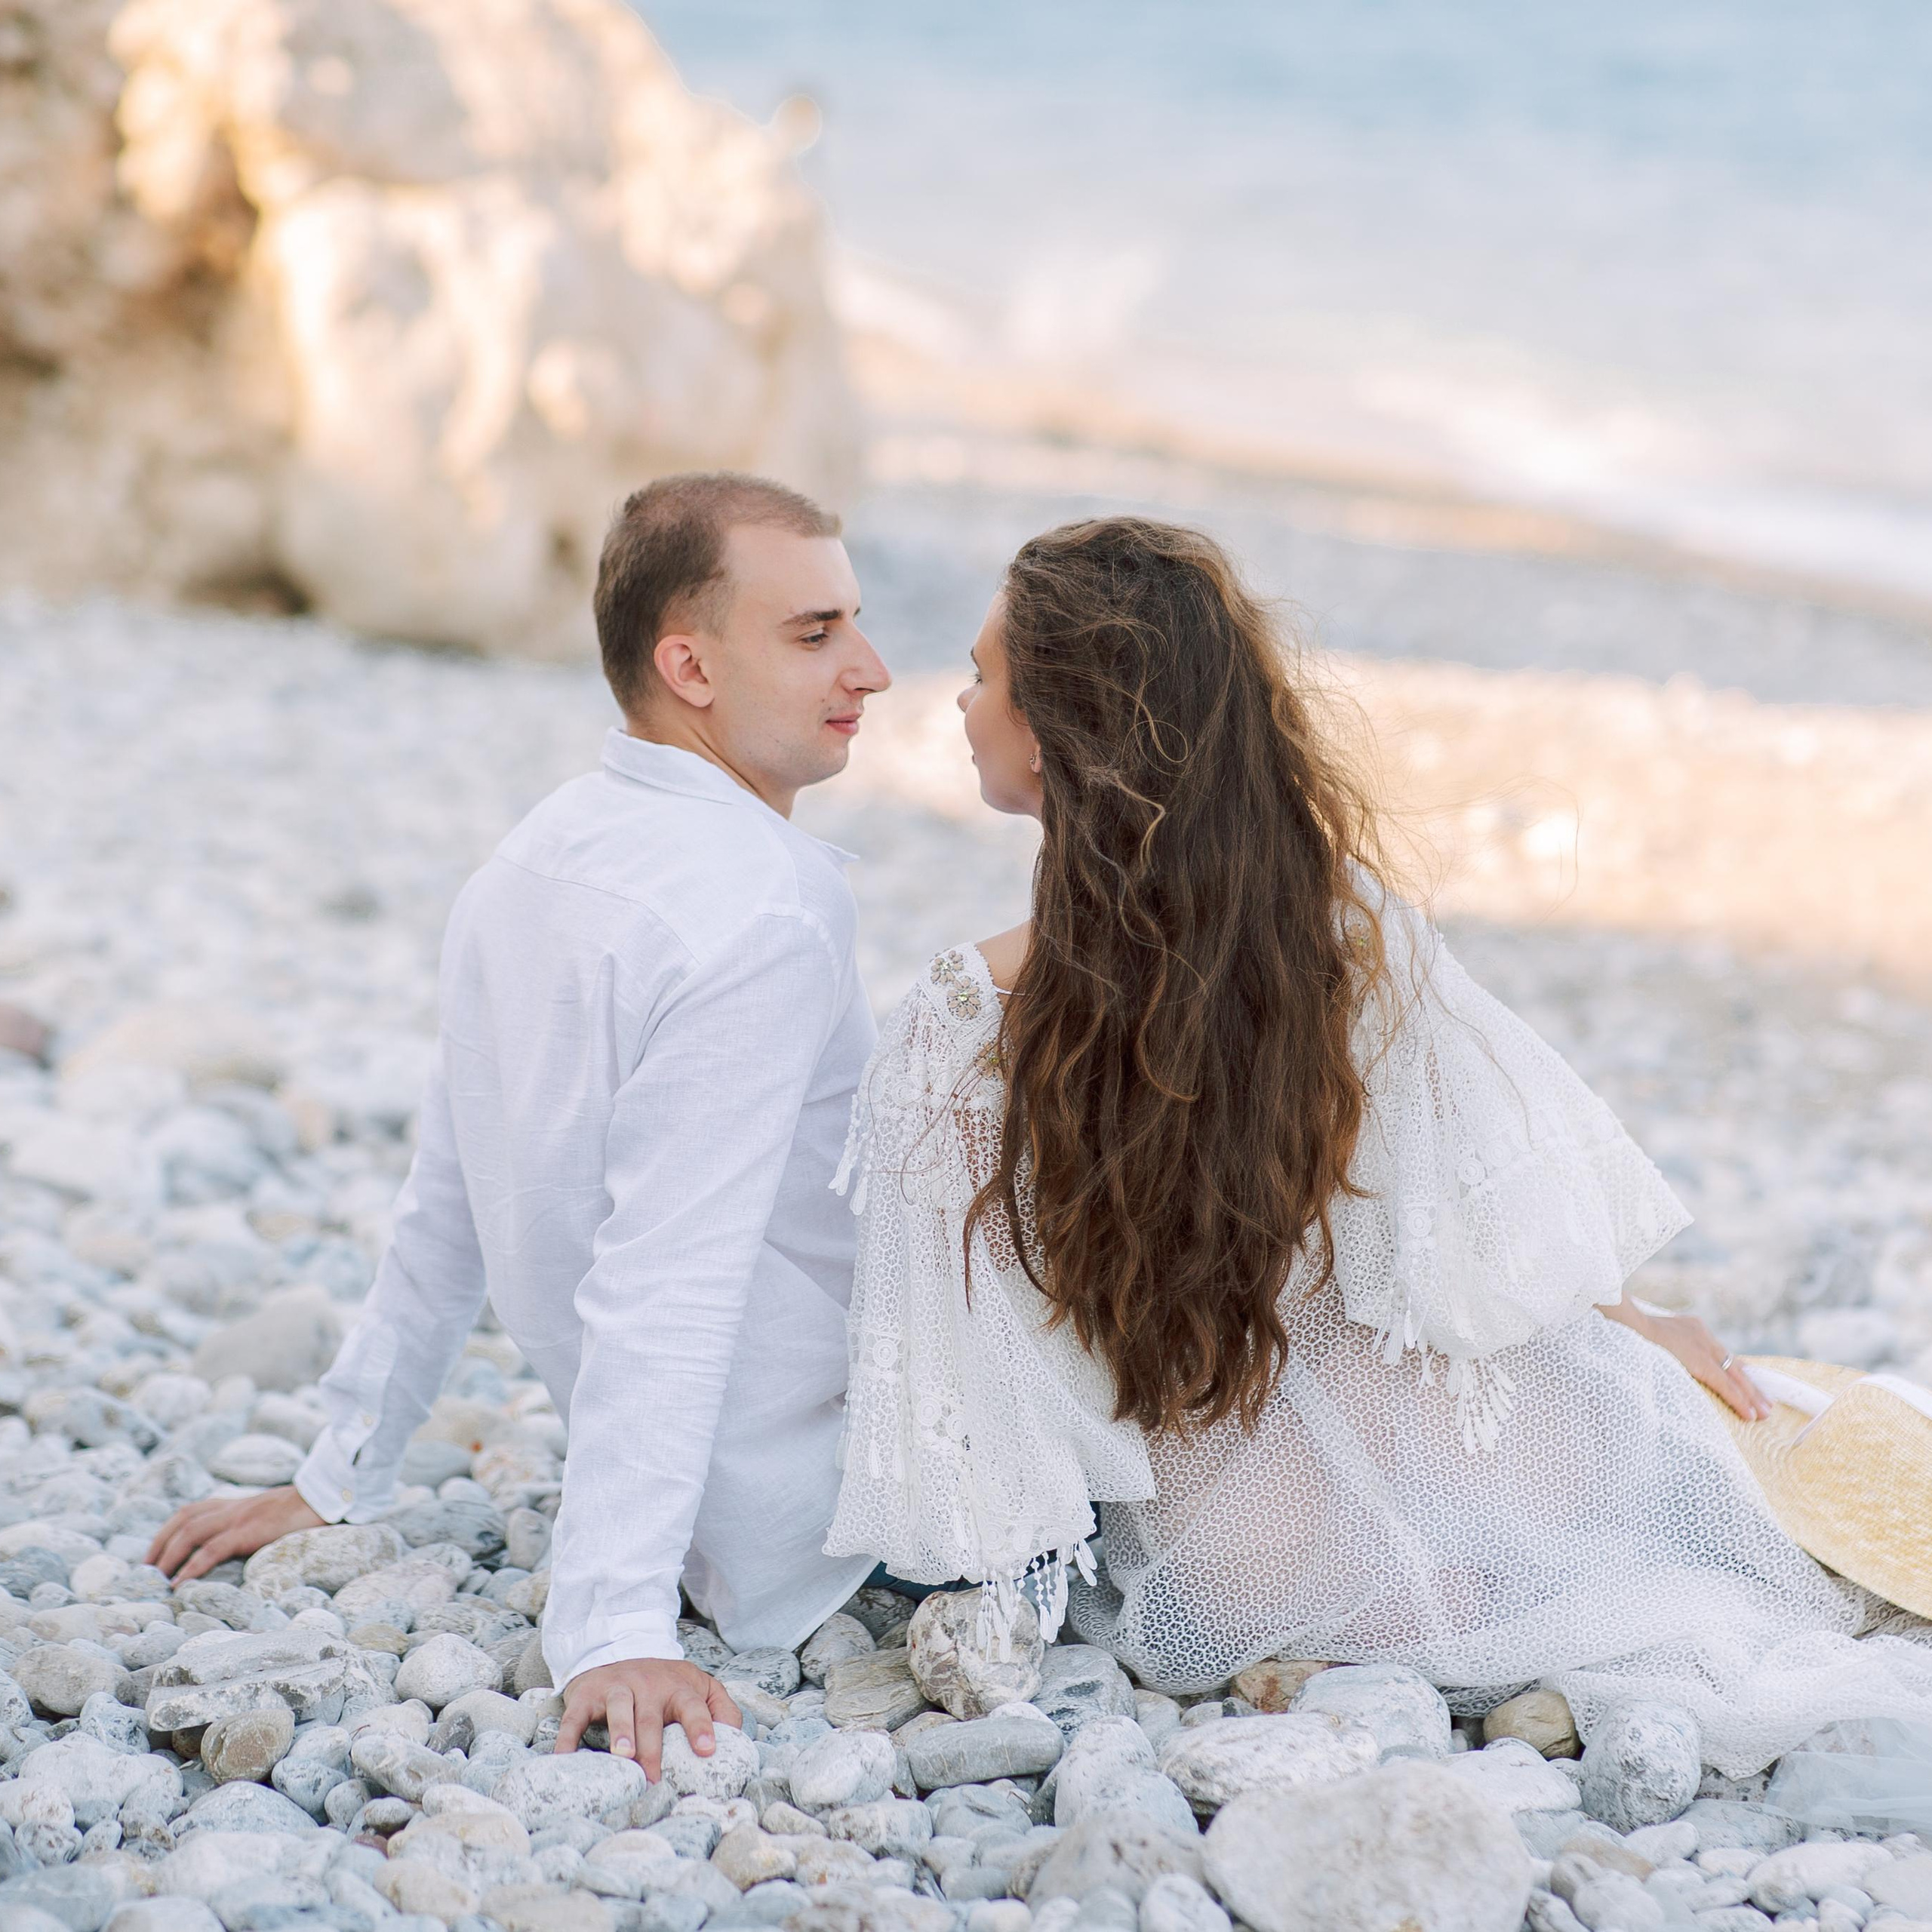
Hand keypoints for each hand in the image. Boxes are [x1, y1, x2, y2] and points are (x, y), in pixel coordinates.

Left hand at [146, 1486, 325, 1581]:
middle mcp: (233, 1507)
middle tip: (145, 1571)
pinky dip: (191, 1567)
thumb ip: (252, 1526)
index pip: (191, 1511)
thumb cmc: (306, 1512)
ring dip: (168, 1556)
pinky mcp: (249, 1531)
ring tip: (156, 1579)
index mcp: (237, 1504)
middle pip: (183, 1519)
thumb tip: (240, 1549)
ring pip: (190, 1532)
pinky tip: (180, 1584)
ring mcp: (240, 1517)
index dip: (168, 1530)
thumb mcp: (272, 1517)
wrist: (330, 1498)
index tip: (154, 1554)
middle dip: (160, 1544)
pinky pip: (212, 1550)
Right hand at [557, 1658, 742, 1780]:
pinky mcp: (587, 1695)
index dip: (701, 1727)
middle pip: (652, 1717)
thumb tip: (739, 1742)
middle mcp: (647, 1685)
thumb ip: (722, 1710)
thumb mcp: (700, 1687)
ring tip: (623, 1757)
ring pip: (619, 1708)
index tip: (707, 1750)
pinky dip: (567, 1738)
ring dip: (621, 1732)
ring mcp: (616, 1687)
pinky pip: (575, 1717)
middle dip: (653, 1748)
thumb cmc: (665, 1683)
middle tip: (654, 1779)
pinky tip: (564, 1759)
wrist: (620, 1648)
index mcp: (678, 1688)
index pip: (693, 1707)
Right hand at [1612, 1301, 1772, 1420]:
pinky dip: (1740, 1401)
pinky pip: (1727, 1386)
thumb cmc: (1628, 1332)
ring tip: (1765, 1413)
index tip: (1748, 1382)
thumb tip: (1660, 1360)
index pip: (1719, 1352)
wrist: (1626, 1325)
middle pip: (1734, 1364)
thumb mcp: (1651, 1337)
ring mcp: (1704, 1348)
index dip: (1735, 1369)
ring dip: (1752, 1397)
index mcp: (1691, 1327)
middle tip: (1766, 1403)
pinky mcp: (1702, 1363)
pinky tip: (1751, 1415)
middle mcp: (1703, 1335)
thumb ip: (1664, 1348)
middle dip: (1751, 1386)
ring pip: (1736, 1377)